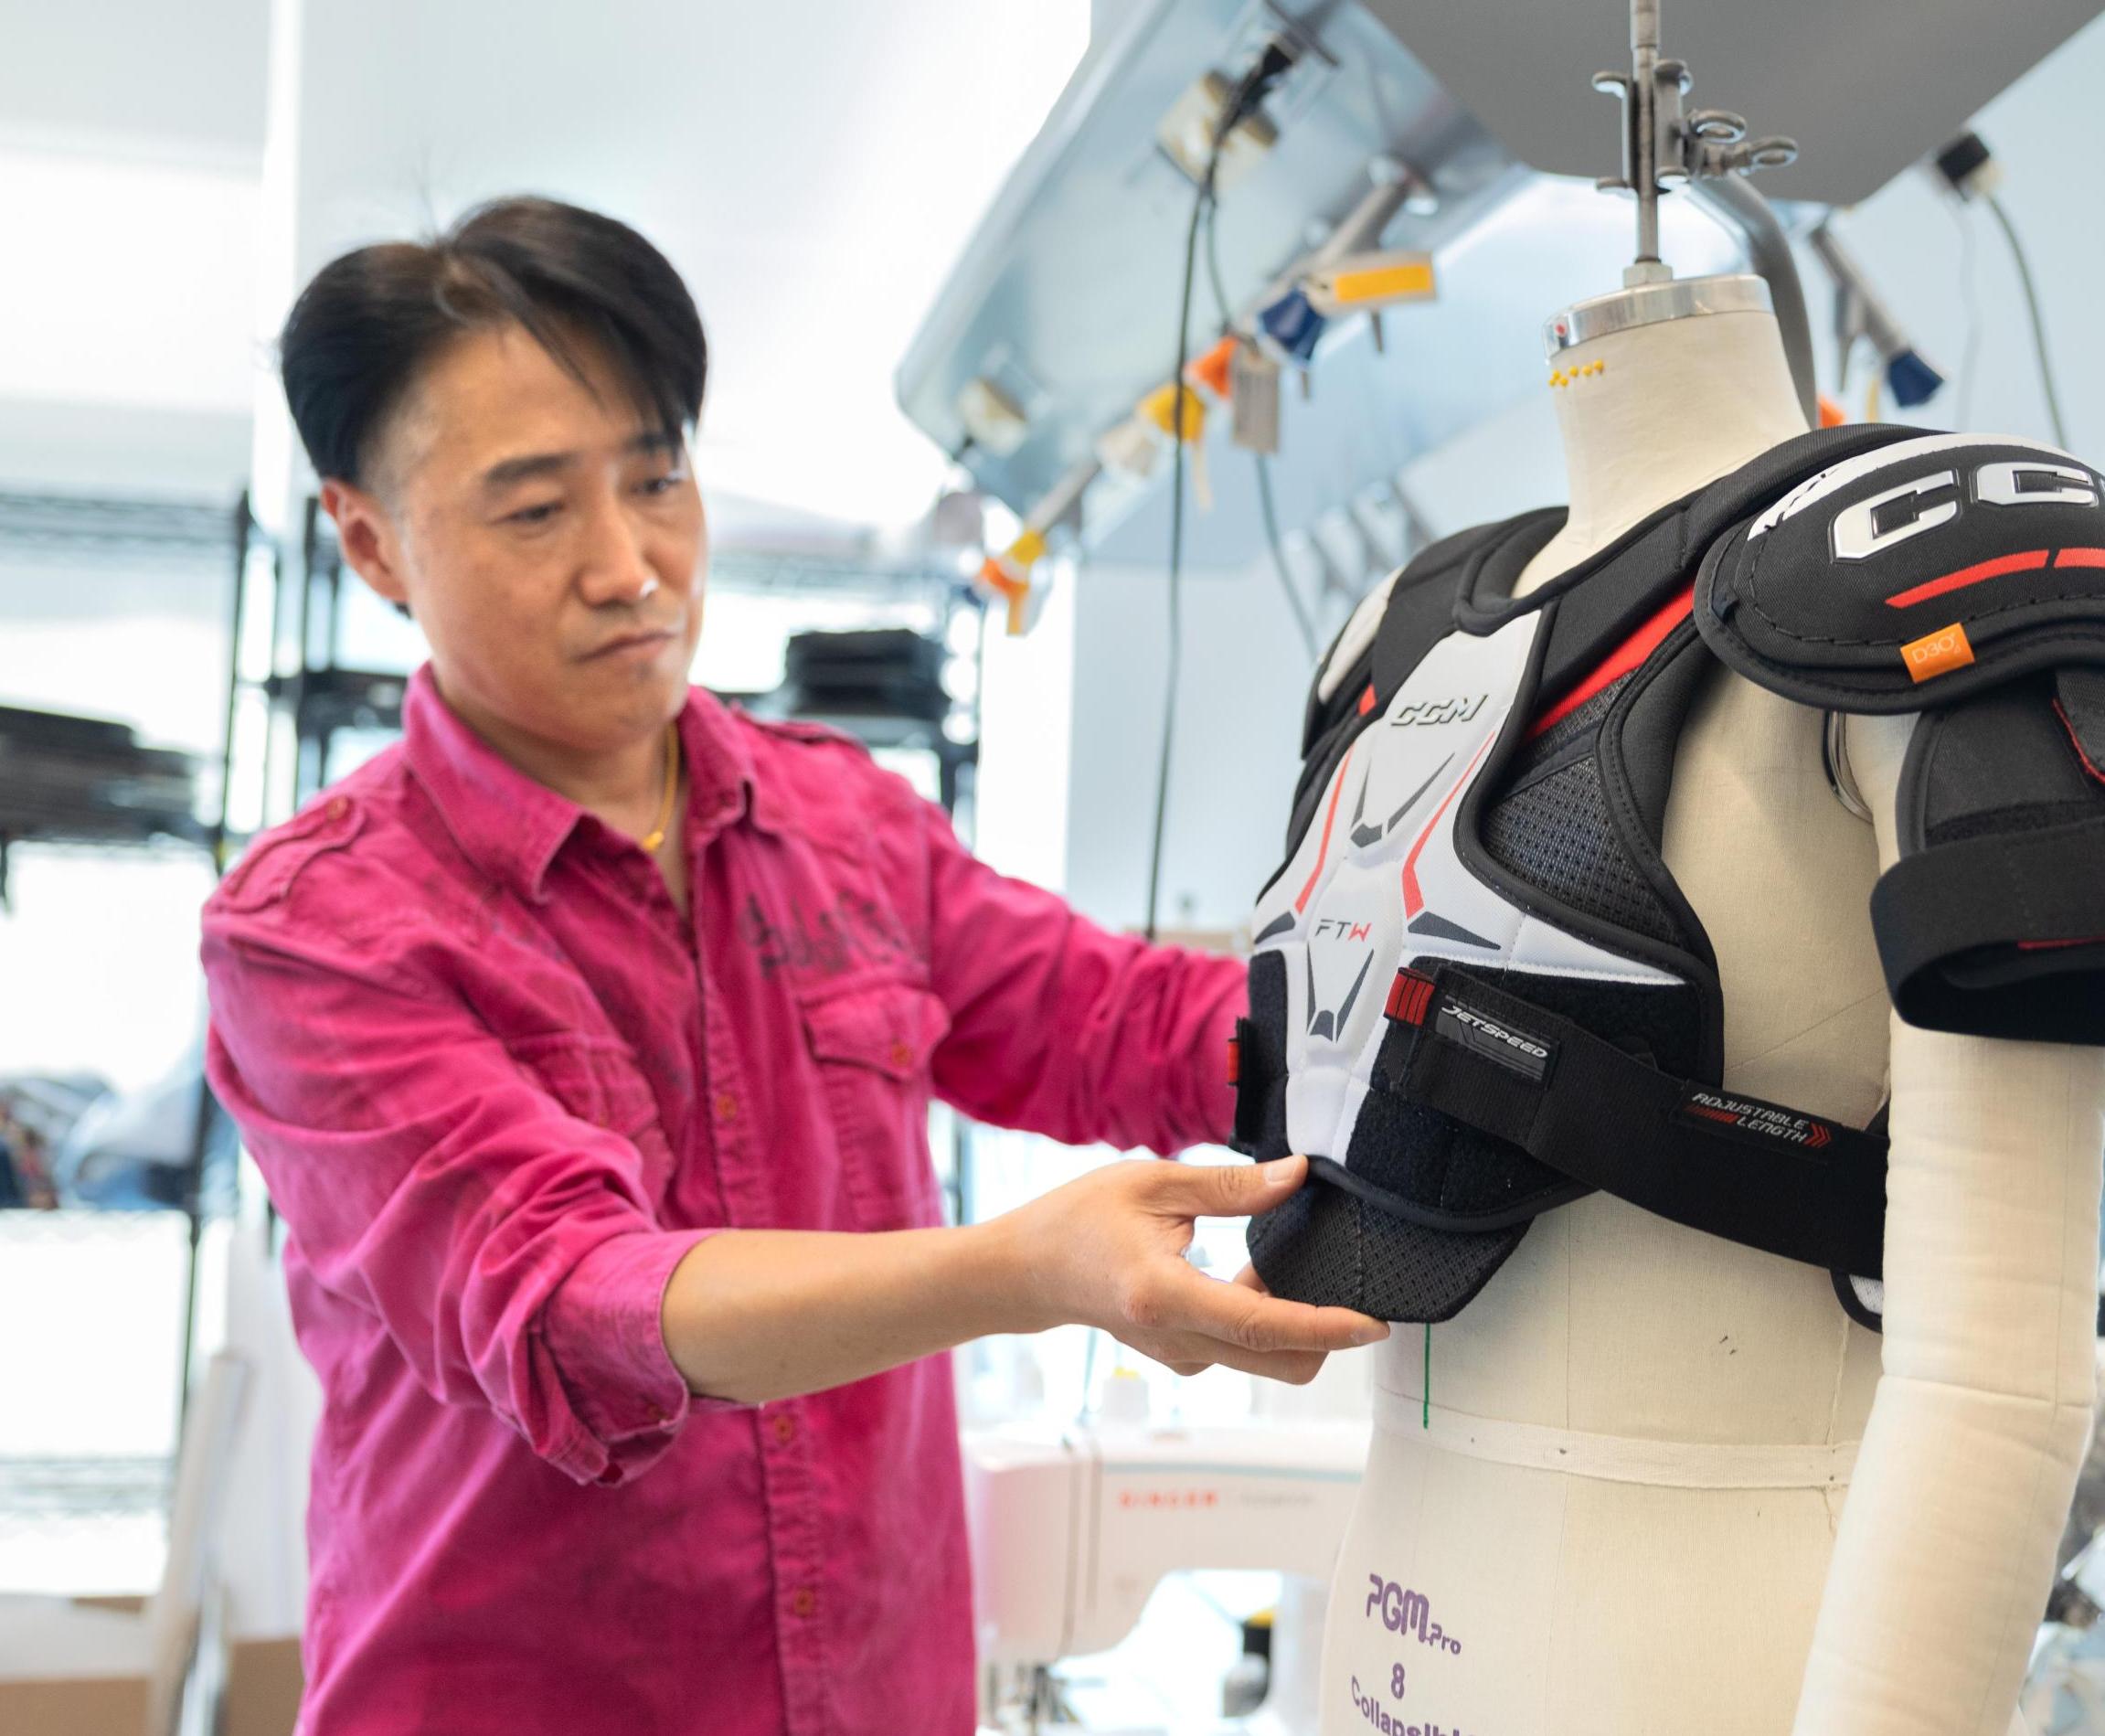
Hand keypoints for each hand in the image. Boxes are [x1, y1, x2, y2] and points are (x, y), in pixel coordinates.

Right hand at [993, 1154, 1389, 1382]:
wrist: (1028, 1270)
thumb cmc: (1079, 1219)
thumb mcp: (1153, 1182)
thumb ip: (1230, 1186)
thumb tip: (1297, 1175)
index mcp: (1167, 1295)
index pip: (1263, 1325)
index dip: (1325, 1328)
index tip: (1373, 1324)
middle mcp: (1177, 1339)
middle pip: (1280, 1362)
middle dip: (1326, 1335)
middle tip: (1343, 1283)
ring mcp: (1180, 1355)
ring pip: (1265, 1358)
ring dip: (1291, 1320)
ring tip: (1273, 1262)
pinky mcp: (1182, 1356)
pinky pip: (1242, 1350)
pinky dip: (1263, 1321)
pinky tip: (1245, 1275)